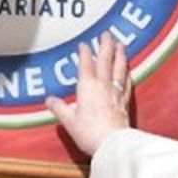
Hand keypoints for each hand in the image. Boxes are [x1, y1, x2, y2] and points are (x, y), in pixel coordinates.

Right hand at [45, 34, 130, 156]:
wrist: (113, 144)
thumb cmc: (89, 132)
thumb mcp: (69, 121)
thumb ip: (59, 108)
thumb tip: (49, 100)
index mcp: (87, 86)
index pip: (86, 63)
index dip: (84, 52)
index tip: (83, 44)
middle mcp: (103, 86)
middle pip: (106, 60)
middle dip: (106, 45)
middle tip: (107, 33)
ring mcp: (116, 93)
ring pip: (119, 68)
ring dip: (120, 55)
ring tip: (121, 45)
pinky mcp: (125, 102)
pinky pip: (126, 83)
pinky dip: (127, 74)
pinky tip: (128, 71)